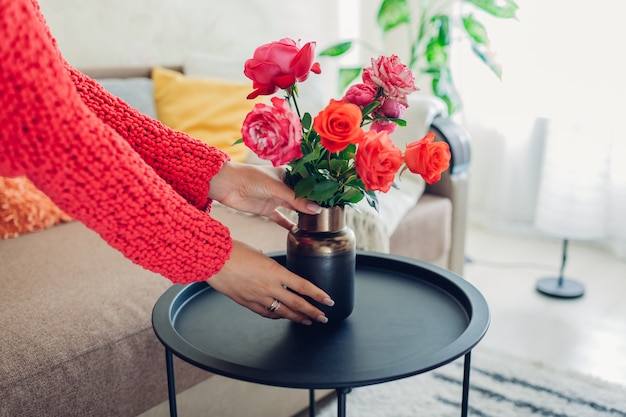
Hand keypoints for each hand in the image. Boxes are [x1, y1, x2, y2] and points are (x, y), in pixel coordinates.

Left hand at [208, 162, 320, 229]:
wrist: (227, 185)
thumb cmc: (250, 177)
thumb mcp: (276, 188)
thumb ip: (296, 200)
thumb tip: (316, 210)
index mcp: (287, 174)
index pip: (307, 182)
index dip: (319, 189)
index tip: (332, 198)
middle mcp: (283, 186)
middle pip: (302, 196)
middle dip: (313, 204)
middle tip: (328, 213)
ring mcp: (275, 198)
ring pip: (293, 208)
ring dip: (302, 215)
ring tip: (317, 223)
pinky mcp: (267, 209)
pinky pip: (280, 218)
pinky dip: (287, 225)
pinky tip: (297, 231)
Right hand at [208, 241, 334, 324]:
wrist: (214, 259)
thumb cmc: (235, 251)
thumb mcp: (260, 254)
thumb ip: (270, 266)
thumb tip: (274, 271)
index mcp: (275, 271)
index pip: (303, 286)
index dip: (318, 295)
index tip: (328, 301)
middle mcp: (269, 287)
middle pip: (297, 304)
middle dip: (313, 312)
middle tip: (323, 318)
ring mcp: (258, 297)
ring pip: (283, 312)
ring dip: (297, 318)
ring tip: (308, 321)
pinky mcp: (247, 303)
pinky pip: (266, 313)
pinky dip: (277, 316)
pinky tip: (283, 317)